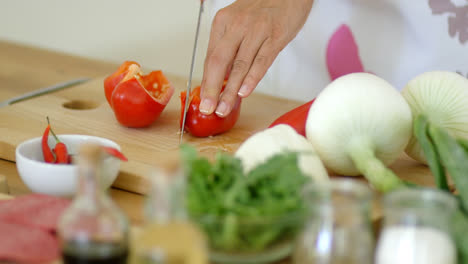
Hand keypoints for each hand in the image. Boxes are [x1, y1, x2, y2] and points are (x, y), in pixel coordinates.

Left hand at [200, 0, 313, 116]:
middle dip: (212, 89)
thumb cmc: (263, 9)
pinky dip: (251, 79)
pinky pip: (261, 61)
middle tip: (209, 109)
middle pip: (219, 62)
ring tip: (224, 108)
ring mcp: (257, 30)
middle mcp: (237, 25)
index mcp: (223, 22)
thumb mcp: (238, 22)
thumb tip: (222, 78)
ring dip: (230, 91)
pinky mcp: (276, 36)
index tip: (204, 100)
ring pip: (240, 66)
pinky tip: (244, 92)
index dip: (206, 82)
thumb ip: (229, 48)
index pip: (210, 57)